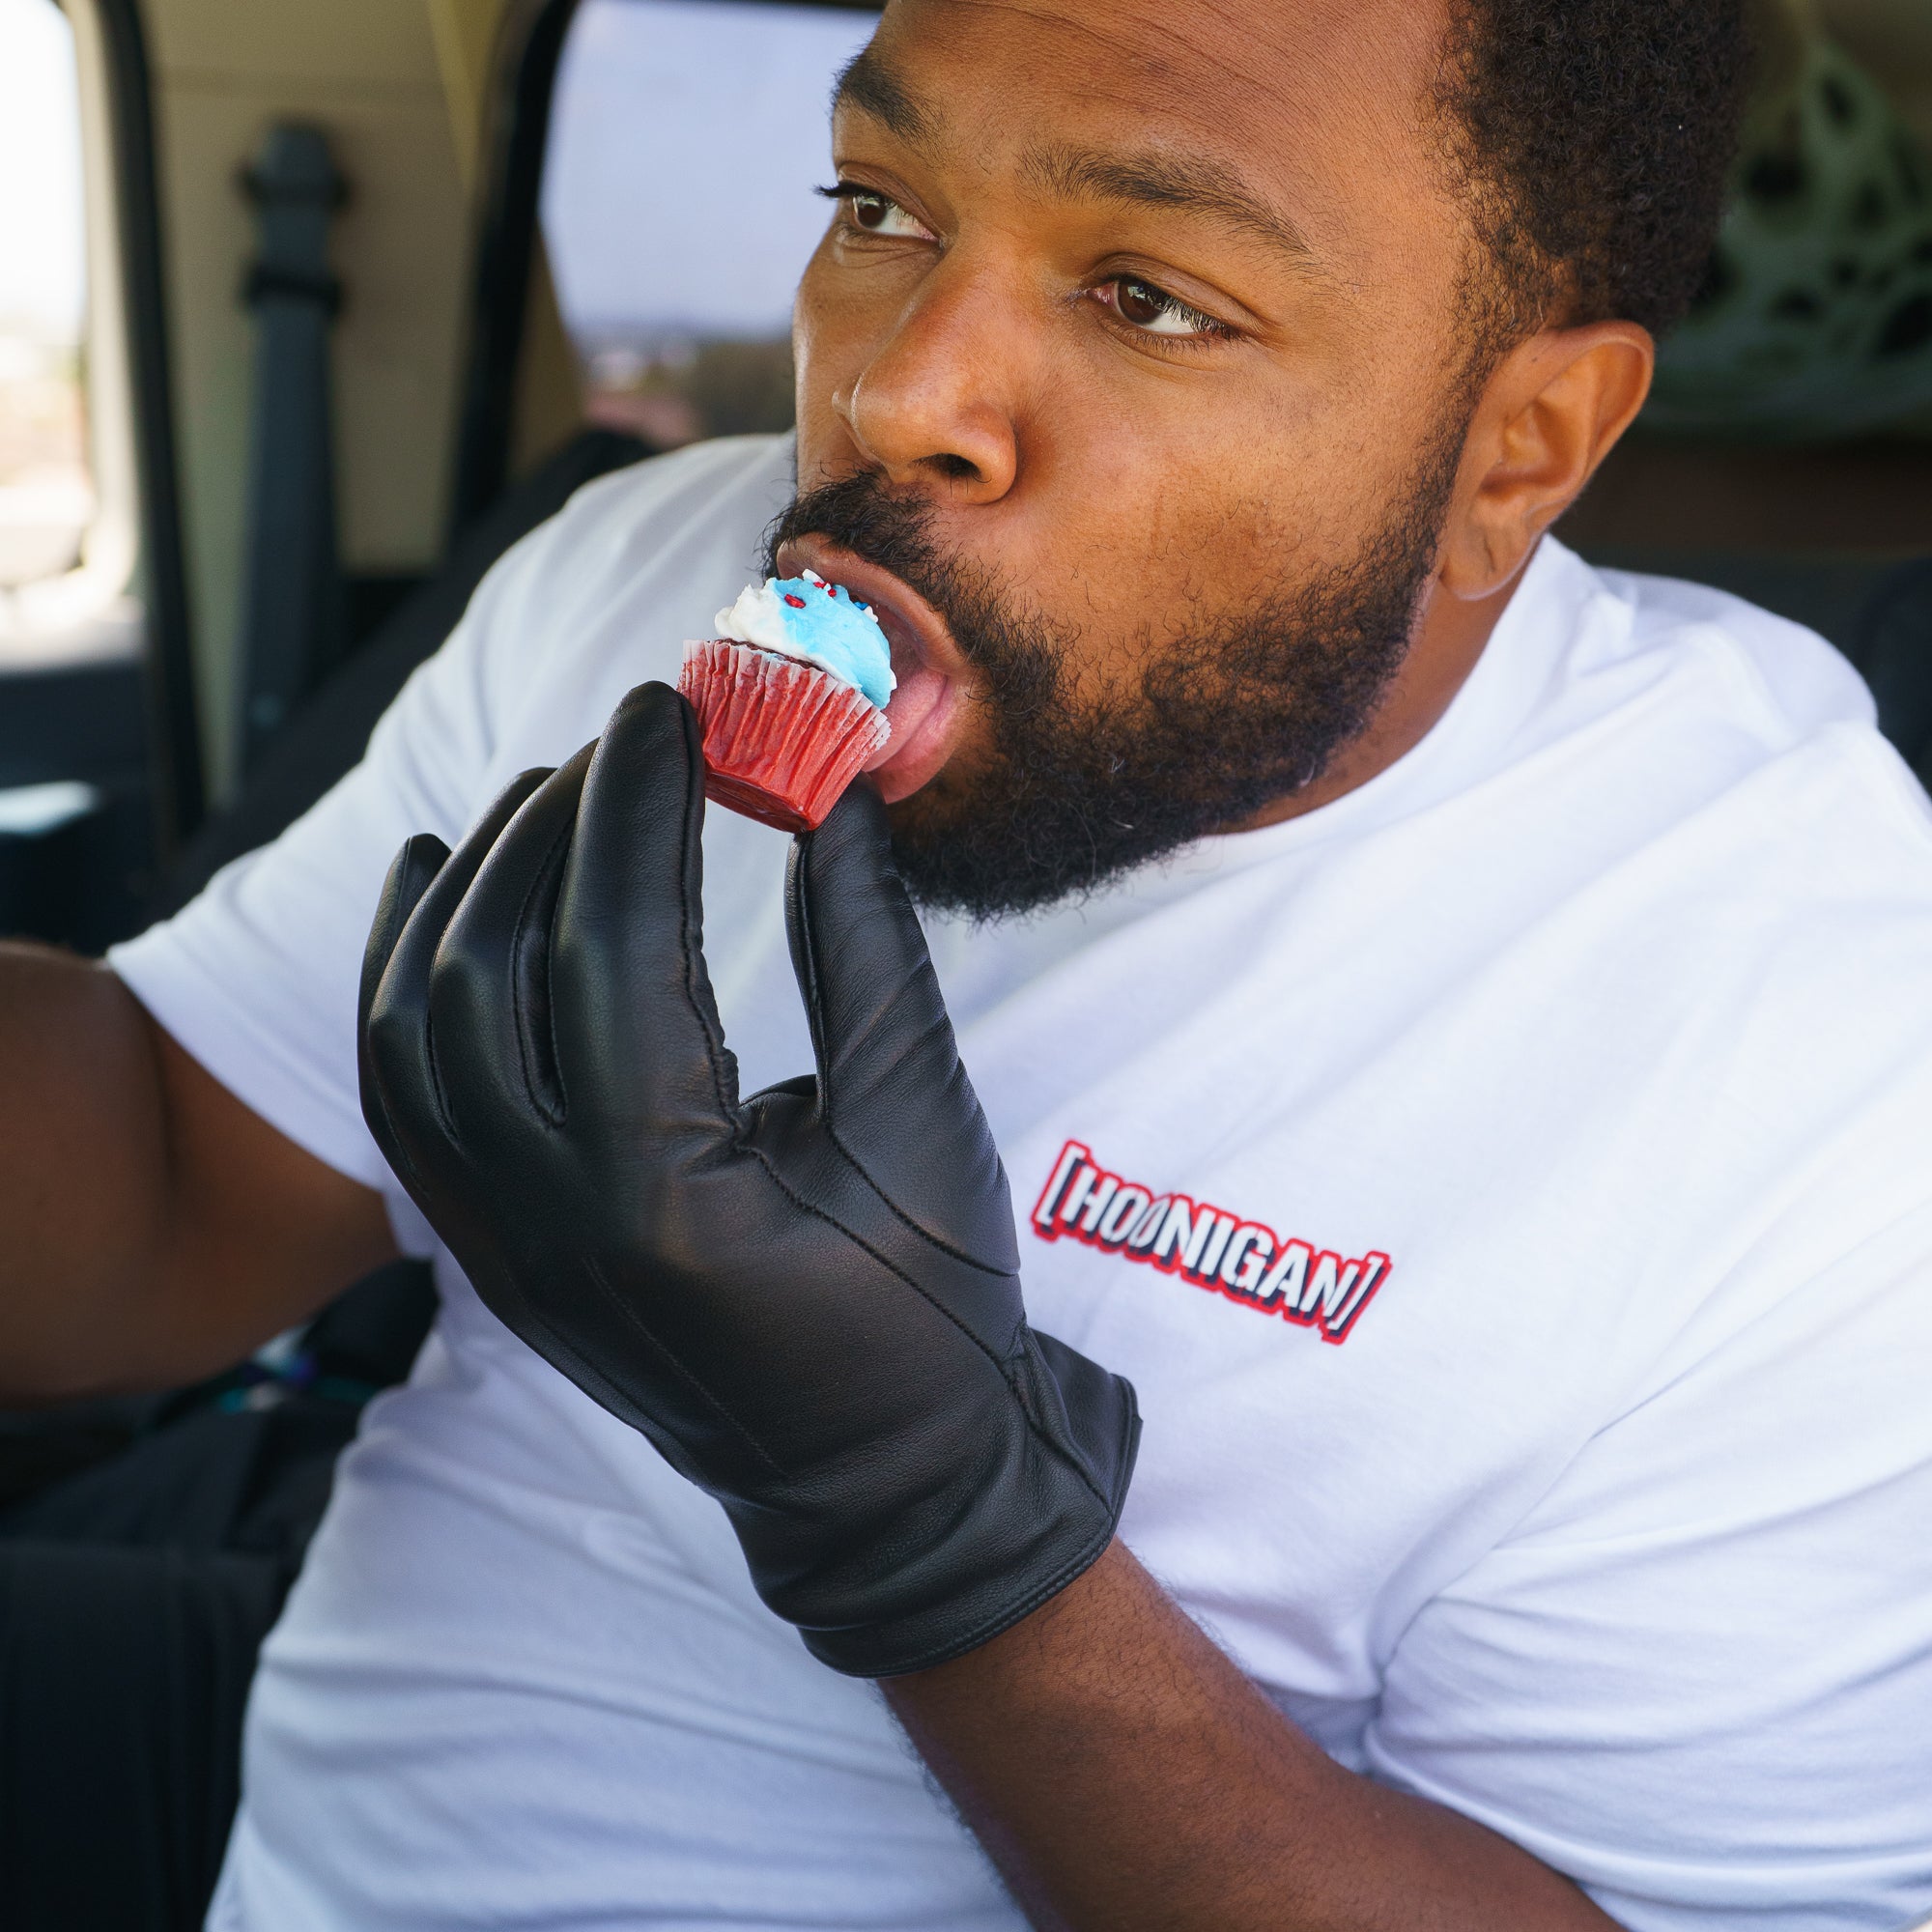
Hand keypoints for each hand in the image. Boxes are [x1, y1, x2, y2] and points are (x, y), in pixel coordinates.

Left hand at [357, 682, 1138, 1675]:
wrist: (880, 1490)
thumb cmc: (928, 1323)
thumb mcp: (924, 1135)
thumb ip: (870, 955)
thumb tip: (834, 797)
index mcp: (669, 1202)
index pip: (615, 949)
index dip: (638, 809)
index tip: (672, 711)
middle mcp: (551, 1230)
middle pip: (490, 972)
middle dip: (554, 826)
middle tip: (630, 740)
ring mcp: (504, 1252)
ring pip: (413, 1029)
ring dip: (467, 888)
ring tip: (547, 796)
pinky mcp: (496, 1257)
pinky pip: (402, 1099)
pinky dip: (399, 980)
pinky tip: (432, 889)